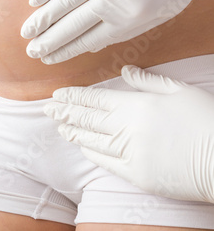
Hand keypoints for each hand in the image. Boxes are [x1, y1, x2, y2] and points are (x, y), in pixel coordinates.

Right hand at [21, 0, 213, 63]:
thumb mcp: (156, 15)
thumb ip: (123, 31)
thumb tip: (90, 45)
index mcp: (129, 19)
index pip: (87, 40)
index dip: (65, 51)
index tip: (48, 59)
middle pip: (72, 25)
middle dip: (49, 41)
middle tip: (31, 51)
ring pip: (65, 1)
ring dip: (43, 19)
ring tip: (27, 32)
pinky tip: (34, 0)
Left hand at [44, 65, 213, 202]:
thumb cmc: (206, 120)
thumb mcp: (179, 91)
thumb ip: (147, 81)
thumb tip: (125, 70)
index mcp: (136, 105)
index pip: (95, 99)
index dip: (74, 97)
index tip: (57, 94)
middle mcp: (127, 128)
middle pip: (88, 119)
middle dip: (65, 112)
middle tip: (47, 109)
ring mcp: (129, 153)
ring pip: (92, 140)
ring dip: (73, 131)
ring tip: (59, 126)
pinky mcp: (136, 174)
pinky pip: (105, 161)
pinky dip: (91, 152)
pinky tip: (81, 146)